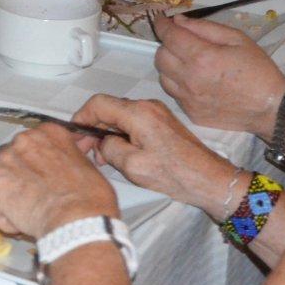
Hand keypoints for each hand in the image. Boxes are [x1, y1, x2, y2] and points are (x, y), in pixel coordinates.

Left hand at [0, 122, 117, 239]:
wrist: (77, 218)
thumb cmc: (89, 197)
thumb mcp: (86, 165)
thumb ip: (69, 156)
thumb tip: (70, 158)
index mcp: (46, 133)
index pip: (32, 145)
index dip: (36, 164)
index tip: (42, 177)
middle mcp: (21, 142)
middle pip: (11, 159)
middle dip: (19, 178)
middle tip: (34, 197)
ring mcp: (4, 163)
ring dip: (9, 197)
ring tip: (28, 213)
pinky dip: (4, 219)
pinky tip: (22, 225)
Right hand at [71, 95, 239, 216]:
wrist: (209, 180)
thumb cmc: (178, 175)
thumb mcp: (133, 167)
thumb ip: (109, 149)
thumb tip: (101, 143)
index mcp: (138, 113)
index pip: (98, 104)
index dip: (81, 117)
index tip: (74, 133)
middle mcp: (147, 107)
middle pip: (109, 108)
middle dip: (94, 128)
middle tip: (86, 150)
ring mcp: (156, 113)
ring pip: (121, 116)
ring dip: (108, 133)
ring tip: (104, 157)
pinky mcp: (162, 123)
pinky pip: (134, 122)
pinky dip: (122, 134)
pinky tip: (121, 154)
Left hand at [151, 13, 284, 137]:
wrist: (270, 107)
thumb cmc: (257, 69)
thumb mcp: (237, 38)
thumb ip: (204, 27)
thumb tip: (178, 21)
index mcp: (201, 57)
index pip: (168, 36)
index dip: (162, 24)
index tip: (162, 19)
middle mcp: (189, 79)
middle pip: (160, 56)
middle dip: (168, 45)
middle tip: (183, 43)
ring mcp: (188, 99)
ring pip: (163, 75)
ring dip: (171, 65)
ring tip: (190, 63)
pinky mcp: (191, 113)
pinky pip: (174, 93)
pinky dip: (179, 83)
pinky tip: (196, 81)